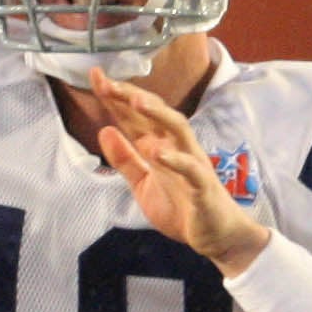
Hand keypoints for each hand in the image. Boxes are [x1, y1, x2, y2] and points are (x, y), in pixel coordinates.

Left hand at [89, 70, 272, 272]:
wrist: (215, 235)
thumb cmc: (181, 206)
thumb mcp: (142, 184)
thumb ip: (124, 159)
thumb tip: (104, 130)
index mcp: (159, 146)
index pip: (135, 116)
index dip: (117, 96)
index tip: (96, 76)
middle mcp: (175, 147)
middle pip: (155, 114)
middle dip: (132, 96)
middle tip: (108, 83)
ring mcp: (191, 163)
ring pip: (178, 129)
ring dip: (158, 114)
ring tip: (136, 102)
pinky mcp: (202, 186)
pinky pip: (190, 169)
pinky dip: (175, 159)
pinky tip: (157, 152)